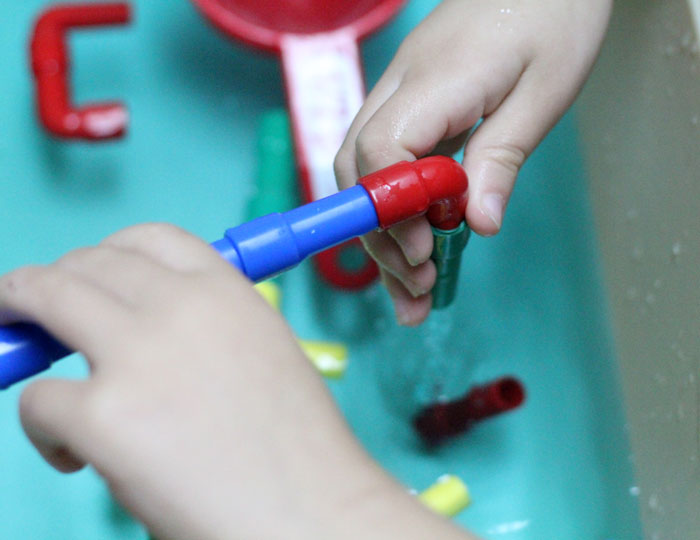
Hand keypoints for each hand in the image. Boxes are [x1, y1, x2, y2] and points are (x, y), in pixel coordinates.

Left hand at [0, 224, 476, 539]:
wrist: (313, 512)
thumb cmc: (298, 448)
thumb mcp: (265, 353)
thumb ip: (207, 326)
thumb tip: (138, 329)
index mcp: (228, 291)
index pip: (149, 238)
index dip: (108, 253)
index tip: (89, 275)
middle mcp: (181, 306)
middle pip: (85, 264)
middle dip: (49, 284)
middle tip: (36, 314)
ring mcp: (139, 356)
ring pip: (43, 299)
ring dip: (23, 323)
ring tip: (32, 357)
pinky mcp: (104, 417)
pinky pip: (38, 400)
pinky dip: (43, 427)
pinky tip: (77, 454)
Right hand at [335, 0, 611, 324]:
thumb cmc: (551, 16)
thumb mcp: (544, 90)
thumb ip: (503, 157)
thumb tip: (478, 224)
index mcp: (434, 81)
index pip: (382, 149)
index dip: (392, 209)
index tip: (422, 251)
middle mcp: (399, 88)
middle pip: (358, 171)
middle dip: (381, 236)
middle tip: (419, 285)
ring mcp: (396, 95)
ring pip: (362, 174)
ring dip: (382, 235)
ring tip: (413, 289)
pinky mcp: (406, 106)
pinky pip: (384, 163)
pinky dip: (392, 210)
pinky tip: (410, 246)